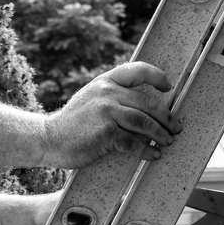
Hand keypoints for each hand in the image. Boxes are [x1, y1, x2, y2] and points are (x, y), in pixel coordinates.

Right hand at [46, 61, 178, 166]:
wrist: (48, 138)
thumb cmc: (72, 123)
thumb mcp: (90, 99)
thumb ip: (111, 96)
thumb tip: (144, 107)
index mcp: (105, 81)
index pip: (137, 70)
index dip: (156, 76)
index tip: (168, 87)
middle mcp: (107, 92)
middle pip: (148, 103)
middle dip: (166, 117)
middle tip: (175, 128)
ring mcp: (106, 112)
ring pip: (144, 122)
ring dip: (160, 134)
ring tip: (167, 142)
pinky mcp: (106, 133)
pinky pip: (133, 142)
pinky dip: (146, 150)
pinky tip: (152, 154)